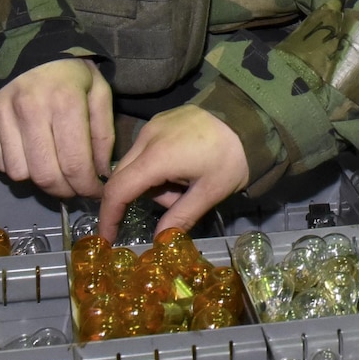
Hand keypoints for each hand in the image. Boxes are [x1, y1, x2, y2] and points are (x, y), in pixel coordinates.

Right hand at [0, 58, 112, 198]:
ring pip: (20, 174)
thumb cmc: (68, 68)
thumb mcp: (97, 90)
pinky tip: (31, 155)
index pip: (75, 164)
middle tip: (75, 188)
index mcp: (65, 102)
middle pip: (46, 176)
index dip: (87, 187)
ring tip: (53, 168)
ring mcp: (3, 117)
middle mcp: (31, 111)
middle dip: (65, 191)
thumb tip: (101, 172)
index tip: (95, 192)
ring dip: (39, 179)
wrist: (24, 40)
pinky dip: (16, 167)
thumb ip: (103, 133)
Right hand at [97, 106, 250, 238]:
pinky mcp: (160, 119)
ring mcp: (152, 124)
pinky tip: (186, 165)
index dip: (109, 217)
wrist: (251, 117)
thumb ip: (179, 218)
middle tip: (179, 199)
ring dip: (155, 181)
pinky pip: (145, 149)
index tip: (107, 239)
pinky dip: (158, 165)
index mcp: (156, 156)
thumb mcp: (209, 193)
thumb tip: (158, 242)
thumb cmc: (232, 157)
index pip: (117, 191)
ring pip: (135, 164)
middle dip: (144, 197)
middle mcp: (146, 136)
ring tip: (189, 180)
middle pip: (123, 178)